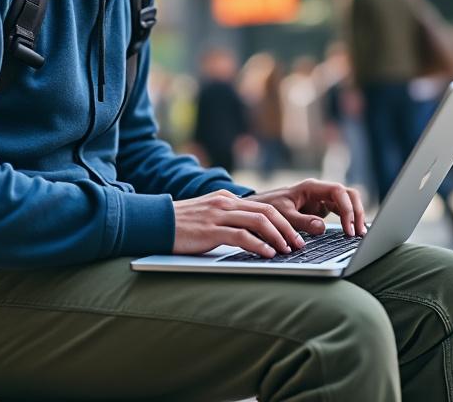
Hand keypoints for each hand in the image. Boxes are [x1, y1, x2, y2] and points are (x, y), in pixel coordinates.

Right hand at [172, 190, 304, 258]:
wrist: (153, 223)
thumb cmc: (179, 226)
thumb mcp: (207, 217)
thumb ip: (226, 221)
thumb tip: (250, 237)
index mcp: (226, 199)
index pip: (263, 206)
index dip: (283, 221)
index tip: (294, 236)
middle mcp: (225, 203)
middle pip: (267, 211)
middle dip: (287, 228)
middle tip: (299, 244)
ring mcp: (218, 215)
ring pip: (259, 221)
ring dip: (278, 237)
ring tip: (287, 250)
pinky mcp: (211, 230)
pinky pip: (242, 236)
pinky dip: (259, 245)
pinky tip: (268, 254)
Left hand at [248, 179, 367, 237]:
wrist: (258, 207)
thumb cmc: (268, 207)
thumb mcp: (283, 215)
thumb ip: (301, 221)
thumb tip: (321, 228)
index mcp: (311, 187)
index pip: (338, 191)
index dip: (346, 208)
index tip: (348, 228)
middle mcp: (320, 191)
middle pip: (348, 195)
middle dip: (357, 212)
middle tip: (359, 233)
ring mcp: (322, 199)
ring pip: (347, 202)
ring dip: (355, 216)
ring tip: (359, 235)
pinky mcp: (322, 209)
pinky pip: (341, 211)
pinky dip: (348, 220)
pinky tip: (352, 233)